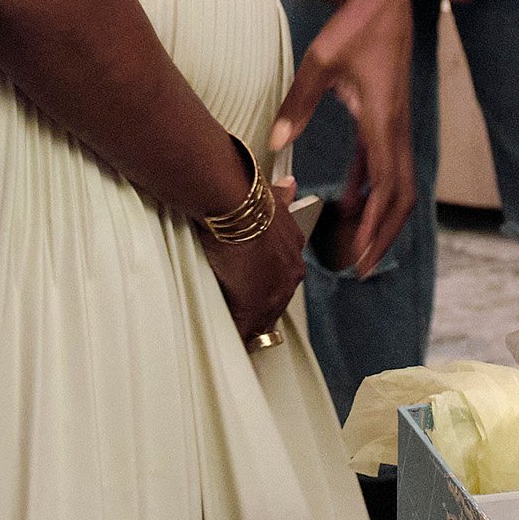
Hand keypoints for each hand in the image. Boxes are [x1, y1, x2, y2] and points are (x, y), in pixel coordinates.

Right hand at [202, 183, 309, 342]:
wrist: (235, 205)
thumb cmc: (246, 197)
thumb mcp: (272, 195)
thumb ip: (282, 197)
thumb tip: (289, 184)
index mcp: (293, 247)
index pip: (283, 274)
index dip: (266, 281)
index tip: (252, 282)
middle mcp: (290, 272)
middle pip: (275, 300)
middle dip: (258, 302)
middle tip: (238, 303)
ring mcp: (274, 292)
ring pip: (262, 317)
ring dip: (247, 320)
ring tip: (230, 321)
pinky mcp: (251, 308)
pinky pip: (243, 331)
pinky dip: (234, 335)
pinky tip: (224, 334)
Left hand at [267, 0, 414, 281]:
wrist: (384, 1)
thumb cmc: (352, 28)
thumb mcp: (319, 62)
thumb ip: (298, 103)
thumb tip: (276, 142)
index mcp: (382, 120)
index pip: (388, 187)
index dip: (378, 226)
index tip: (364, 257)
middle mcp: (395, 128)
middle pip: (401, 196)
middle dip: (384, 234)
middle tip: (362, 267)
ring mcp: (395, 124)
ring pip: (398, 183)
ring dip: (381, 216)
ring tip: (357, 246)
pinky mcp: (387, 117)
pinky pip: (384, 162)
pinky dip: (371, 187)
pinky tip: (351, 203)